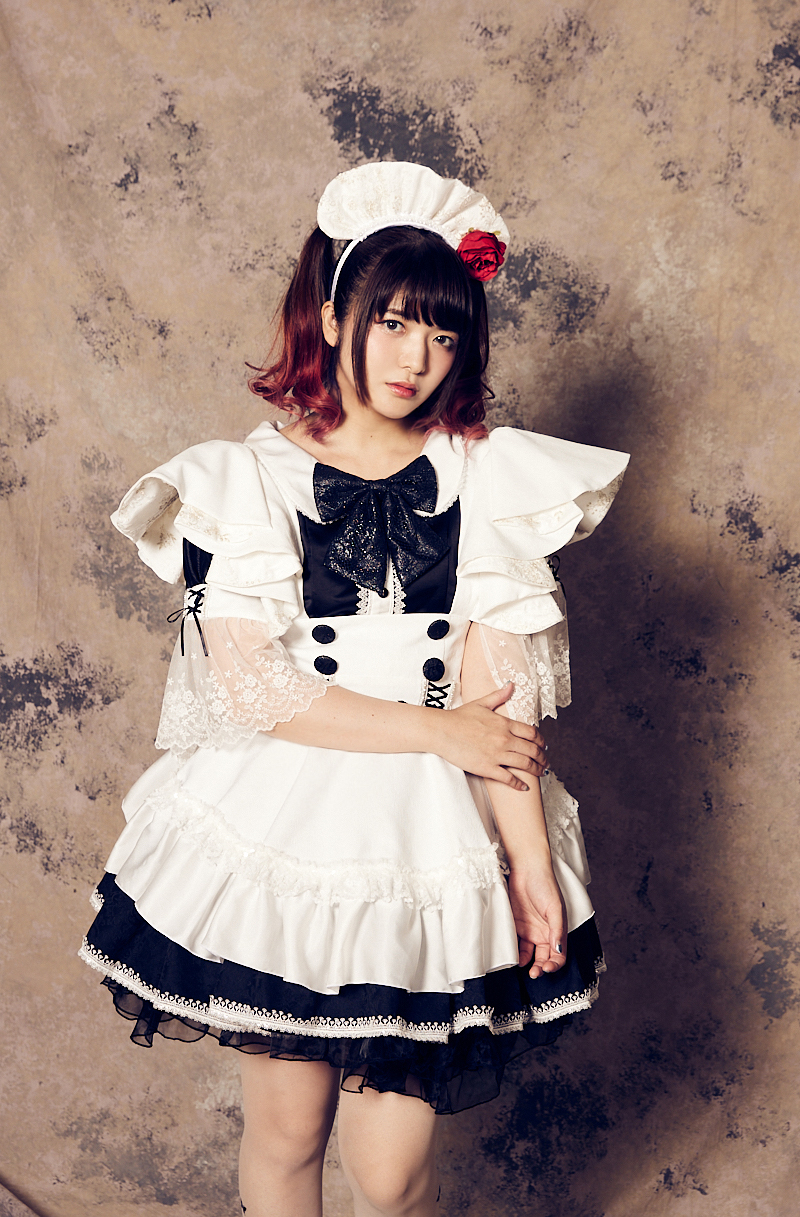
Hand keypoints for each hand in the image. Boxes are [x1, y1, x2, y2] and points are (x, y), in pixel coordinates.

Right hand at [437, 683, 547, 788]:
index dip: (541, 740)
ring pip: (525, 764)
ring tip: (540, 772)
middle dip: (542, 757)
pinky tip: (524, 787)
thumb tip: (511, 685)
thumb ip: (499, 695)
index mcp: (504, 724)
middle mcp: (504, 739)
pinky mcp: (487, 768)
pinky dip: (519, 784)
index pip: (532, 733)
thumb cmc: (458, 717)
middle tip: (545, 762)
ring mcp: (496, 754)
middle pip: (532, 750)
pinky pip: (508, 778)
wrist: (441, 731)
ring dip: (536, 769)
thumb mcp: (481, 703)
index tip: (544, 745)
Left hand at [507, 861, 566, 978]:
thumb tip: (558, 951)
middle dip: (540, 969)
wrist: (526, 869)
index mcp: (556, 931)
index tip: (546, 969)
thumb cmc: (545, 885)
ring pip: (529, 955)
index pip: (559, 956)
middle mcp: (544, 934)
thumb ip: (556, 930)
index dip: (554, 965)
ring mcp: (529, 931)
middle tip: (534, 974)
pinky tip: (512, 957)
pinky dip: (514, 953)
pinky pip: (515, 944)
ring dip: (527, 964)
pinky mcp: (516, 926)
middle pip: (544, 959)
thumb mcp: (555, 908)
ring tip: (521, 966)